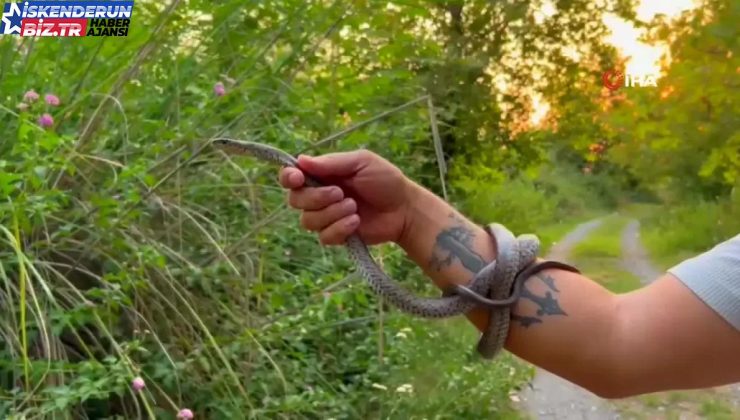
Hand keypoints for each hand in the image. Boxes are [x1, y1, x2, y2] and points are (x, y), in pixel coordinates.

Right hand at [279, 150, 415, 245]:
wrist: (404, 209)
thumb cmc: (385, 180)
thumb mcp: (361, 162)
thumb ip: (332, 162)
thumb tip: (301, 160)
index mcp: (322, 174)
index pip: (291, 177)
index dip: (288, 178)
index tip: (298, 179)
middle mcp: (319, 196)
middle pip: (295, 200)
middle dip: (316, 197)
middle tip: (341, 193)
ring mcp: (326, 217)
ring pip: (307, 220)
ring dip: (331, 213)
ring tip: (354, 207)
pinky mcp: (336, 235)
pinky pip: (324, 236)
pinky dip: (340, 228)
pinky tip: (356, 222)